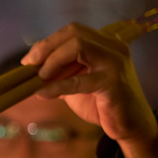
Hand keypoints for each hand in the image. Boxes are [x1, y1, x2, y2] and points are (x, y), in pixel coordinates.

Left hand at [21, 22, 157, 157]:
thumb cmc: (101, 104)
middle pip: (74, 32)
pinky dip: (57, 86)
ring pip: (78, 46)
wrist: (128, 126)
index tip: (29, 60)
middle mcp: (113, 47)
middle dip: (47, 47)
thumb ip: (59, 71)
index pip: (72, 30)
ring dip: (53, 61)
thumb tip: (31, 65)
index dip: (48, 42)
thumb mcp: (76, 82)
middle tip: (30, 65)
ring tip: (40, 77)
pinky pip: (79, 80)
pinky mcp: (113, 83)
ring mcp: (115, 62)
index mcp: (105, 43)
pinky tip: (43, 94)